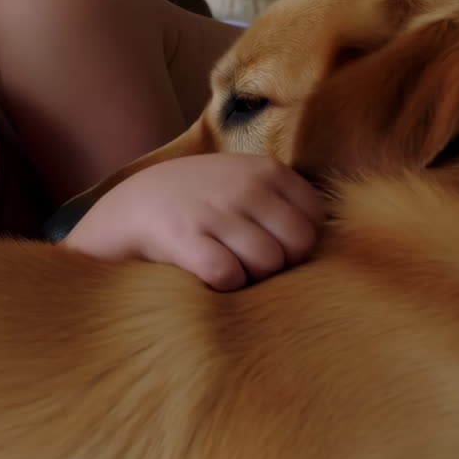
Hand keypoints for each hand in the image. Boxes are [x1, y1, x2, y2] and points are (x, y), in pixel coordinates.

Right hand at [61, 154, 324, 290]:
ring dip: (250, 279)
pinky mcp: (184, 237)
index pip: (316, 222)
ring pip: (267, 264)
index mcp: (266, 172)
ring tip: (227, 271)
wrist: (125, 211)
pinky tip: (206, 278)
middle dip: (279, 267)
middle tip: (249, 267)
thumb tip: (333, 246)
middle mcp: (244, 186)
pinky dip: (222, 286)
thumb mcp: (240, 185)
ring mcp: (214, 210)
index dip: (297, 247)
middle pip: (298, 248)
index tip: (271, 251)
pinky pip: (228, 275)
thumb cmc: (194, 207)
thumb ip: (282, 203)